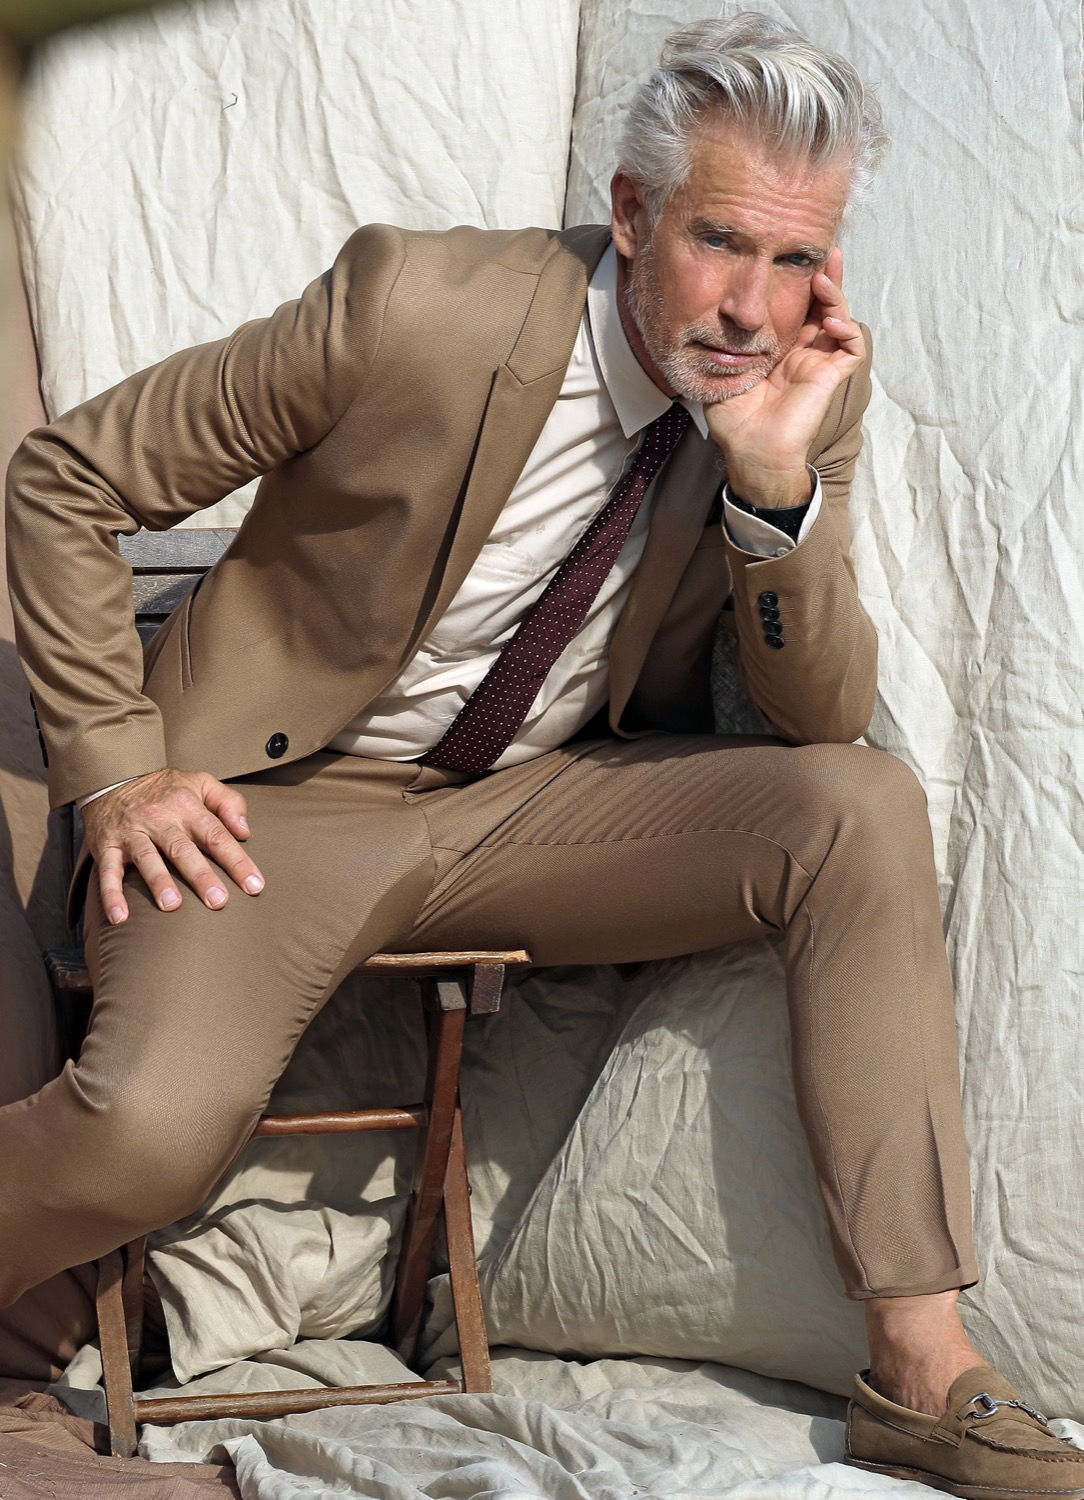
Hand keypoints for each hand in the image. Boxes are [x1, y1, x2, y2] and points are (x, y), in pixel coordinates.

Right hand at [82, 768, 264, 923]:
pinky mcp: (106, 846)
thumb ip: (228, 803)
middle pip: (183, 849)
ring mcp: (132, 833)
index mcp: (187, 806)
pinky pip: (107, 871)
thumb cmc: (165, 789)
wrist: (112, 776)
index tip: (254, 885)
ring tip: (171, 904)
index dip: (237, 861)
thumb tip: (245, 831)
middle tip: (218, 901)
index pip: (217, 835)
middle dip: (201, 875)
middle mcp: (160, 819)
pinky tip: (119, 916)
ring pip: (146, 858)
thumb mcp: (200, 783)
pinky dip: (111, 894)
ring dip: (158, 881)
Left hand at [705, 248, 864, 506]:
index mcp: (778, 350)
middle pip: (822, 306)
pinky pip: (851, 348)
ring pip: (840, 320)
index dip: (798, 284)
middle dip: (826, 278)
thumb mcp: (722, 371)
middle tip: (825, 251)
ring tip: (823, 278)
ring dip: (836, 297)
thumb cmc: (734, 420)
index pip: (795, 308)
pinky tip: (833, 322)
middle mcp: (802, 353)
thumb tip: (712, 315)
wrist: (750, 450)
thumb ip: (724, 344)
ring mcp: (818, 364)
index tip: (792, 258)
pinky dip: (849, 330)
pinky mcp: (830, 378)